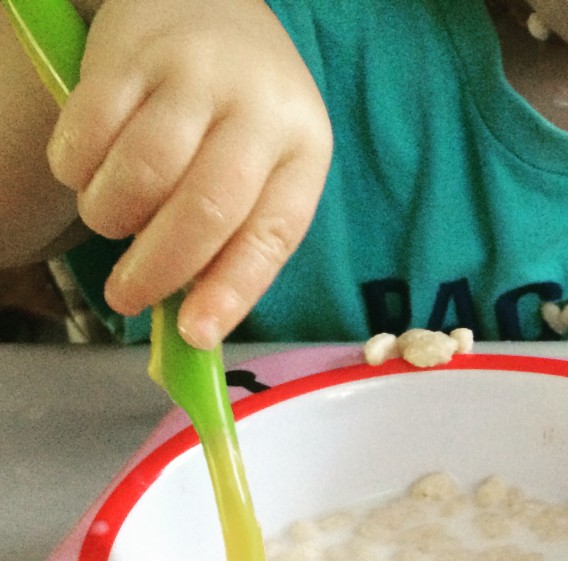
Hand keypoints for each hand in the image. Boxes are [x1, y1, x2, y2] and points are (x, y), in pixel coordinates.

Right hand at [47, 0, 332, 346]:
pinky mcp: (129, 51)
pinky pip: (88, 132)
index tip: (195, 335)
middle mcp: (256, 107)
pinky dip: (77, 171)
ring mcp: (193, 73)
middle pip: (204, 209)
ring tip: (111, 223)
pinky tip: (88, 175)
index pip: (272, 233)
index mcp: (303, 148)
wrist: (207, 0)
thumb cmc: (239, 114)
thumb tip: (193, 322)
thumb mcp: (267, 167)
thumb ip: (239, 236)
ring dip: (113, 219)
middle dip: (158, 270)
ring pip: (141, 173)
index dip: (231, 291)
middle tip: (128, 298)